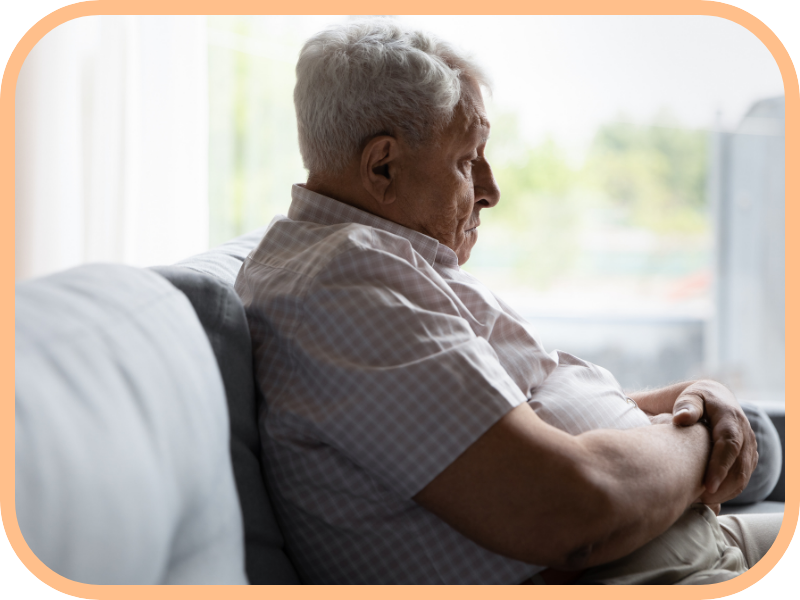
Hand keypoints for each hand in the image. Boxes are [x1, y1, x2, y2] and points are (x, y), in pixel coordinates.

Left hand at [672, 380, 757, 504]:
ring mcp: (749, 446)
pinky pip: (743, 477)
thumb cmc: (696, 399)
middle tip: (701, 500)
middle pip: (740, 465)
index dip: (720, 466)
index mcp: (730, 417)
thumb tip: (682, 418)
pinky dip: (729, 490)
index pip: (729, 444)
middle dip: (723, 486)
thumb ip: (686, 405)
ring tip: (703, 501)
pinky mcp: (748, 456)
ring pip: (744, 475)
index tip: (708, 485)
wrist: (714, 398)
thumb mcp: (690, 397)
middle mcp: (745, 433)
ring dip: (726, 492)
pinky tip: (711, 497)